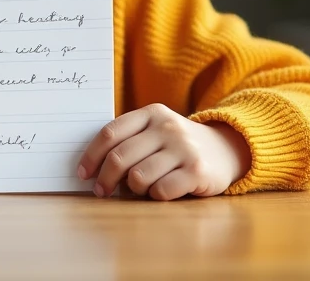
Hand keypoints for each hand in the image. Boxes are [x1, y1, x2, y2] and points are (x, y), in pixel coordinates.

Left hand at [77, 103, 250, 200]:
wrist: (226, 150)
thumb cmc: (177, 146)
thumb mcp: (155, 131)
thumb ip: (128, 140)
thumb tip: (91, 168)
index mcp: (151, 114)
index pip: (111, 133)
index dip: (92, 156)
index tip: (83, 173)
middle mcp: (167, 127)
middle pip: (120, 157)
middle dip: (105, 179)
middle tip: (101, 191)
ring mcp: (183, 148)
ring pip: (138, 176)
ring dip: (133, 189)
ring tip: (139, 189)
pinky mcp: (197, 170)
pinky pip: (161, 190)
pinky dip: (154, 196)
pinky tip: (160, 192)